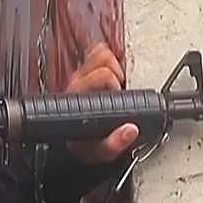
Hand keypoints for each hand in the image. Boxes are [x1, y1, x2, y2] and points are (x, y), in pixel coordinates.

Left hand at [64, 42, 138, 163]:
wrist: (72, 143)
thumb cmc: (85, 144)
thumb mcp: (99, 150)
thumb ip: (114, 143)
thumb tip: (131, 130)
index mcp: (80, 96)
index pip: (105, 74)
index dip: (117, 84)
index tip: (121, 100)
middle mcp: (76, 82)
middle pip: (104, 59)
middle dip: (117, 75)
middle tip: (119, 93)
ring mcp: (78, 75)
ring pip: (100, 52)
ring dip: (113, 64)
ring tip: (117, 84)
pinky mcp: (82, 72)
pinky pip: (96, 54)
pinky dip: (108, 59)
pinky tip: (113, 75)